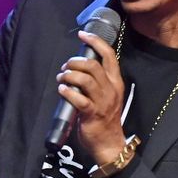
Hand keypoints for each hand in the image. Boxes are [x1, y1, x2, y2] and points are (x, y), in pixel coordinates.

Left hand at [56, 30, 127, 164]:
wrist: (109, 142)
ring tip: (61, 78)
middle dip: (75, 61)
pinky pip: (79, 99)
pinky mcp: (92, 113)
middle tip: (65, 66)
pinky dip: (67, 91)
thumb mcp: (106, 95)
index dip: (96, 42)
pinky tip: (61, 89)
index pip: (109, 55)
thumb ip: (97, 81)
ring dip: (69, 75)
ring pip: (86, 79)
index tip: (83, 35)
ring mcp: (103, 101)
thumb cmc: (104, 117)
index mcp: (116, 82)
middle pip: (93, 65)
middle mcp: (111, 89)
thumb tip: (78, 66)